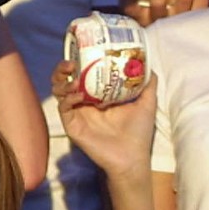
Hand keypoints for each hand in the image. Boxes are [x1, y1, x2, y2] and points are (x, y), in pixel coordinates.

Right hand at [54, 62, 157, 178]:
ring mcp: (76, 113)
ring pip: (59, 91)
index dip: (79, 62)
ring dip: (63, 81)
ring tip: (74, 78)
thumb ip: (148, 84)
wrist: (131, 158)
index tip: (83, 52)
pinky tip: (78, 94)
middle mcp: (84, 102)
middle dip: (63, 69)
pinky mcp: (71, 124)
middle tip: (70, 63)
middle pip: (65, 79)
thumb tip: (149, 65)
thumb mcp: (146, 103)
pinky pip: (63, 107)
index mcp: (98, 95)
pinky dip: (68, 98)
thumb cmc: (138, 132)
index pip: (82, 73)